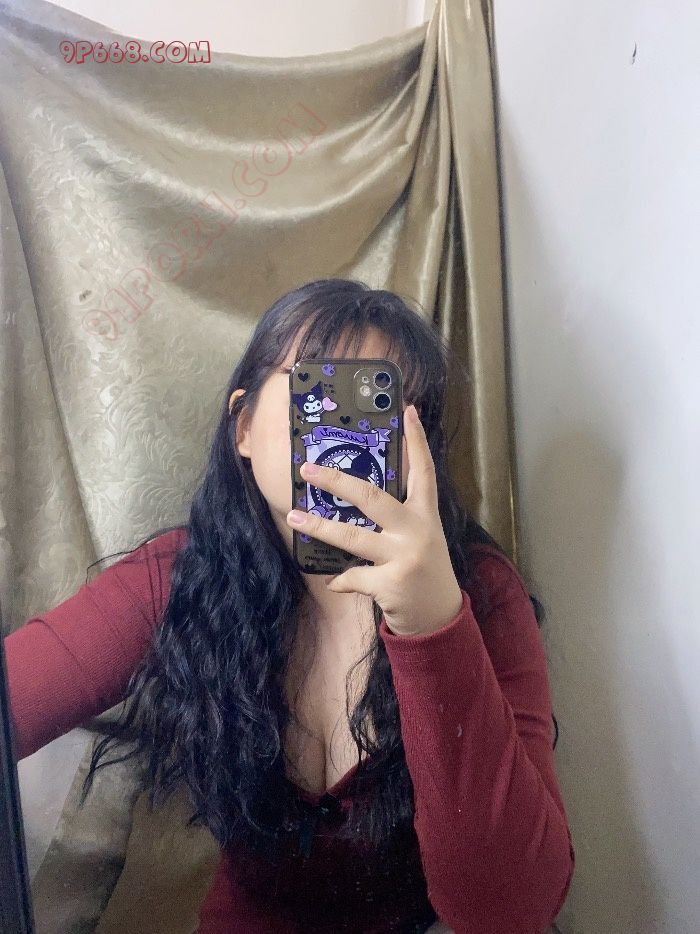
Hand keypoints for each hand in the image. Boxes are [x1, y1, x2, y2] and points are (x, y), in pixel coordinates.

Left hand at [286, 404, 463, 636]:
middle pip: (372, 498)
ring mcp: (403, 557)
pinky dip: (341, 579)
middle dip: (337, 481)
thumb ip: (395, 517)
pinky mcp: (390, 583)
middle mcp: (416, 531)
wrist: (440, 616)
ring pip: (352, 537)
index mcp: (425, 514)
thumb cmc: (423, 569)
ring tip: (295, 517)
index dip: (417, 440)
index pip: (423, 470)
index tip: (407, 410)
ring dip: (320, 526)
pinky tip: (337, 581)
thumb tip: (354, 496)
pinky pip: (352, 576)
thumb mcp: (419, 537)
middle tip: (309, 469)